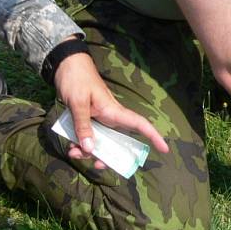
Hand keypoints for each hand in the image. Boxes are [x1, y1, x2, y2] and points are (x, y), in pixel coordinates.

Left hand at [54, 51, 168, 167]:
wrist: (66, 63)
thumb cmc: (76, 79)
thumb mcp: (78, 103)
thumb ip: (83, 126)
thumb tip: (90, 150)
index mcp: (114, 111)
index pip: (139, 124)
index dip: (154, 136)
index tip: (164, 149)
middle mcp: (110, 117)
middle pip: (118, 142)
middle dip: (108, 157)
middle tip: (96, 166)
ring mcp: (100, 119)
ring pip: (101, 142)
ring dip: (89, 151)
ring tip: (72, 152)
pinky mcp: (89, 119)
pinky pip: (89, 136)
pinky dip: (80, 144)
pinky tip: (70, 146)